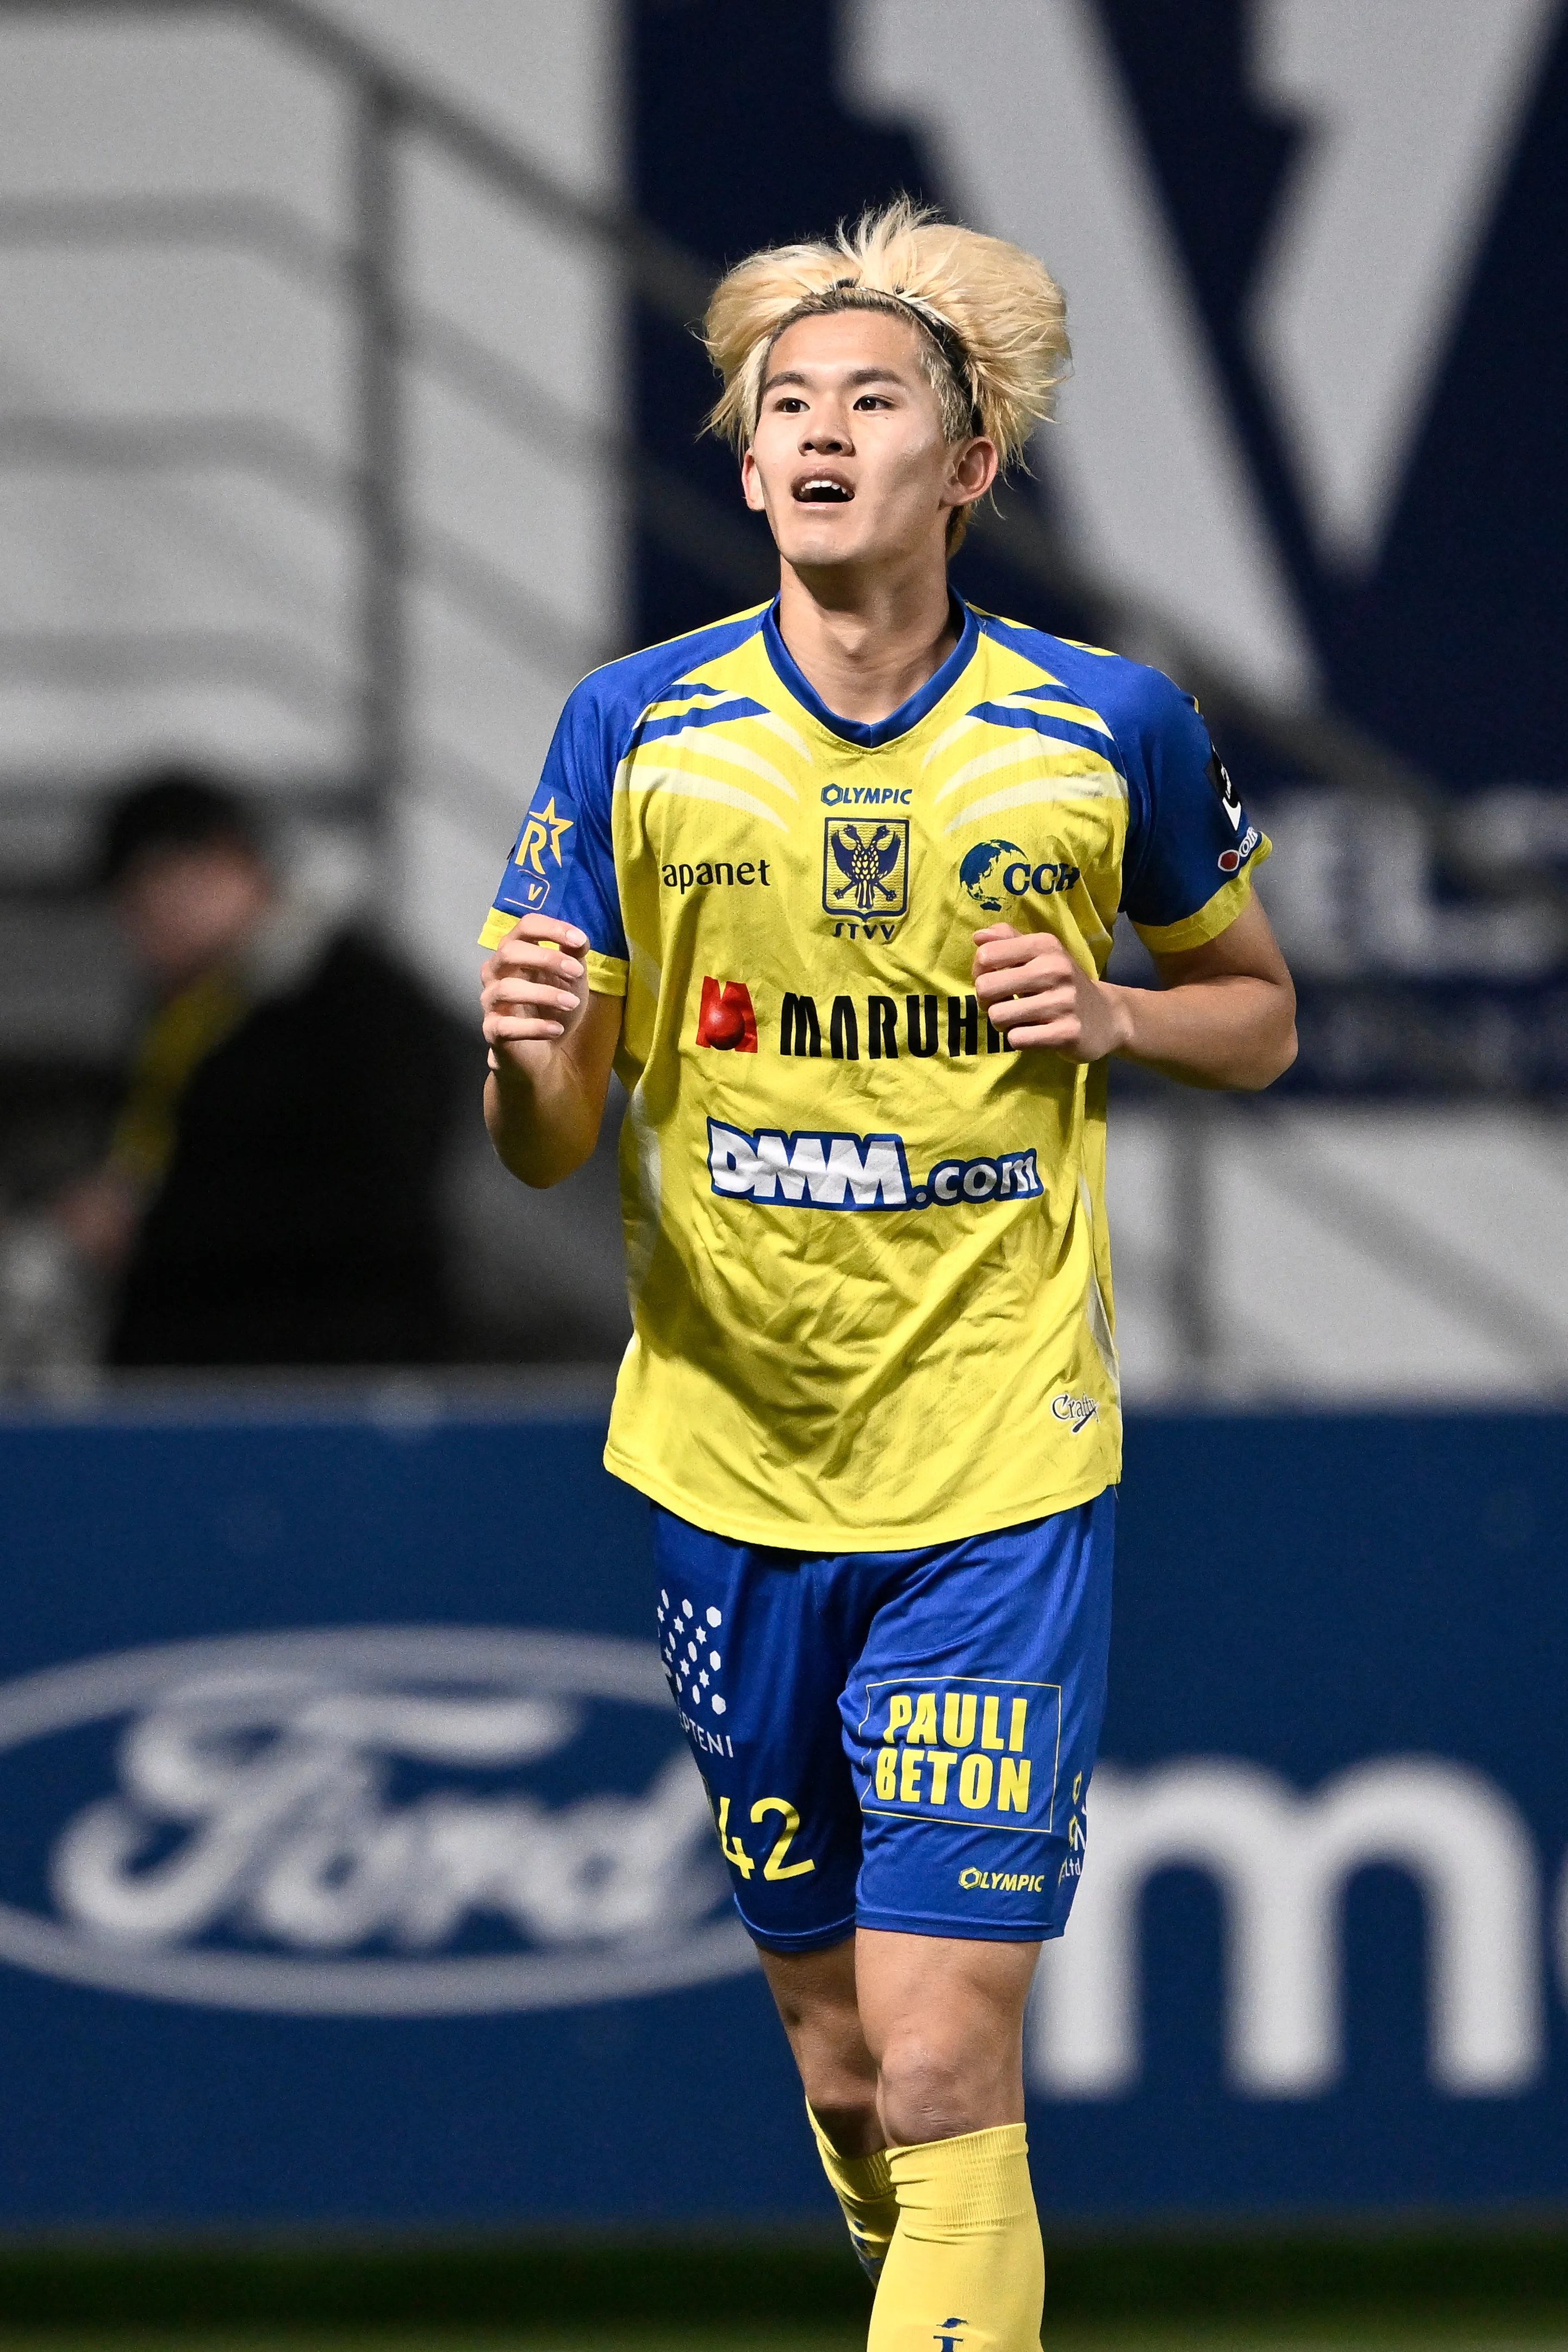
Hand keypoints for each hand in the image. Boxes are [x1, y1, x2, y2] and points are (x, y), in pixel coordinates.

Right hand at [481, 914, 590, 1071]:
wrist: (541, 1053)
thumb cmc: (552, 1009)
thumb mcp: (570, 981)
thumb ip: (573, 957)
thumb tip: (580, 939)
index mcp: (515, 953)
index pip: (524, 927)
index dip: (551, 929)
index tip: (579, 940)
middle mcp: (496, 972)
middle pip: (510, 952)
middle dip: (547, 959)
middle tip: (577, 973)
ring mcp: (491, 1001)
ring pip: (507, 988)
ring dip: (545, 994)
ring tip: (572, 1003)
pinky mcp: (492, 1031)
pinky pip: (506, 1026)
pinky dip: (535, 1027)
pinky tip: (556, 1030)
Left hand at [972, 923, 1131, 1061]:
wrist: (1108, 1015)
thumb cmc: (1062, 983)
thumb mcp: (1041, 954)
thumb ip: (1008, 940)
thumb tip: (978, 937)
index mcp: (1045, 945)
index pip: (986, 955)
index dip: (979, 972)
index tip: (994, 980)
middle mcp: (1055, 970)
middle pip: (985, 988)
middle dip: (986, 1001)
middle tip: (1003, 1004)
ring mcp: (1062, 1002)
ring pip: (998, 1016)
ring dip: (1002, 1023)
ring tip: (1019, 1020)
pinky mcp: (1066, 1033)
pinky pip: (1017, 1039)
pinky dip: (1018, 1039)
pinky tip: (1034, 1033)